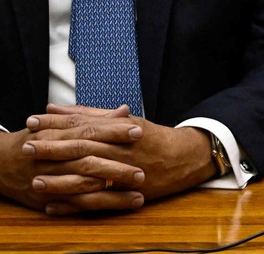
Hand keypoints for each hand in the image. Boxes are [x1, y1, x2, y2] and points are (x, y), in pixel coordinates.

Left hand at [22, 105, 214, 209]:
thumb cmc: (153, 138)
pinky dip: (72, 204)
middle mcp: (120, 149)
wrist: (185, 158)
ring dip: (59, 178)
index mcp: (120, 129)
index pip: (83, 124)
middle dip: (52, 147)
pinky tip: (52, 206)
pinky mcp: (124, 192)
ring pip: (87, 176)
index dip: (56, 122)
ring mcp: (123, 172)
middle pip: (81, 147)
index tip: (33, 121)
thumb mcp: (127, 121)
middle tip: (26, 146)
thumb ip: (93, 115)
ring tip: (35, 179)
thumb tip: (58, 108)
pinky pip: (95, 201)